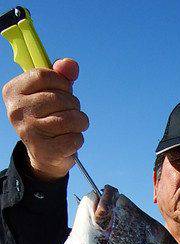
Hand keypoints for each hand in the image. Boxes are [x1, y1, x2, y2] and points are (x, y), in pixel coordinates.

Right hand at [2, 57, 88, 180]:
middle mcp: (17, 111)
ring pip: (69, 119)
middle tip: (71, 111)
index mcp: (13, 92)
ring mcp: (29, 132)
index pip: (43, 75)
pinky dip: (78, 138)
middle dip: (73, 104)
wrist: (44, 155)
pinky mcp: (44, 151)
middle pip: (58, 98)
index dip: (62, 82)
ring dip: (80, 121)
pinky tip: (70, 139)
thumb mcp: (52, 92)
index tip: (65, 90)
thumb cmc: (49, 117)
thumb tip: (71, 65)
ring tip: (75, 125)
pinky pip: (74, 139)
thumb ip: (61, 76)